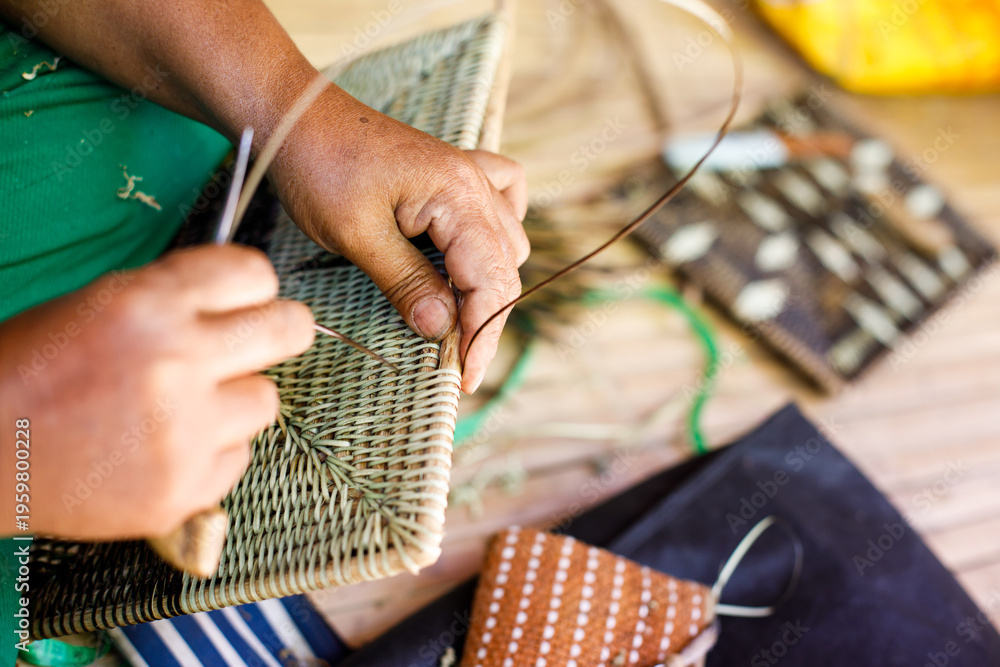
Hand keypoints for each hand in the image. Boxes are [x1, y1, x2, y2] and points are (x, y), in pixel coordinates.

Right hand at [0, 245, 313, 538]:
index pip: (255, 273)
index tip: (246, 300)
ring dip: (235, 400)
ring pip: (265, 399)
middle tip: (259, 344)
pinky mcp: (185, 488)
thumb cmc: (31, 371)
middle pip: (289, 329)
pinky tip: (163, 449)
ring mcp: (186, 431)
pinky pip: (239, 457)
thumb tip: (242, 302)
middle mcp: (178, 362)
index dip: (252, 287)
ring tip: (183, 408)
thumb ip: (176, 300)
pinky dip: (210, 453)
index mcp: (150, 303)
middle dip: (279, 331)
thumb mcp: (99, 304)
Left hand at [269, 87, 528, 393]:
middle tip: (456, 363)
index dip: (481, 335)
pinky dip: (498, 233)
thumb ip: (406, 282)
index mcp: (457, 195)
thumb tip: (440, 328)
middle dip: (485, 320)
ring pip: (507, 242)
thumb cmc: (319, 167)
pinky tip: (476, 251)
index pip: (491, 279)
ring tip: (457, 320)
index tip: (463, 376)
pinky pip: (502, 202)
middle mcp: (475, 184)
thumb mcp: (357, 235)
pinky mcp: (453, 175)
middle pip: (504, 267)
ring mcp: (469, 175)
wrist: (297, 117)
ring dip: (488, 283)